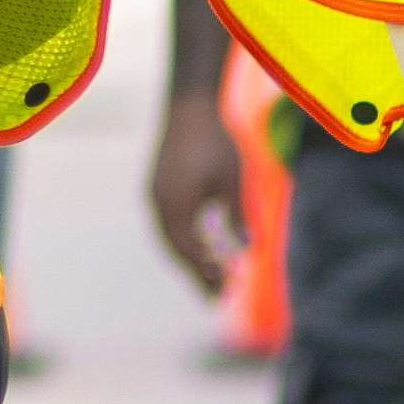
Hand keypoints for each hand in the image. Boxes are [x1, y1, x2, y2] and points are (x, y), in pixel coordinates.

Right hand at [145, 76, 249, 298]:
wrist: (188, 106)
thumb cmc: (213, 141)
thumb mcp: (232, 179)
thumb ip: (237, 214)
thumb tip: (250, 249)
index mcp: (174, 205)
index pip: (187, 251)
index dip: (205, 272)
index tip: (226, 287)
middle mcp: (158, 204)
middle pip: (174, 250)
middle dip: (196, 274)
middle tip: (219, 297)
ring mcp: (154, 195)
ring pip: (168, 239)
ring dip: (189, 259)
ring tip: (211, 276)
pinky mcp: (156, 187)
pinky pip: (167, 224)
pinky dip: (183, 241)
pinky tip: (201, 245)